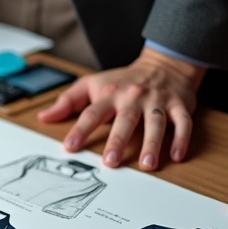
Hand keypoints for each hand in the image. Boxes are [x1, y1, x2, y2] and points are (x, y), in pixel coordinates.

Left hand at [38, 46, 205, 170]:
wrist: (164, 63)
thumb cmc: (124, 80)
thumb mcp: (92, 84)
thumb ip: (68, 101)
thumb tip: (44, 117)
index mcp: (110, 94)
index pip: (91, 113)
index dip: (80, 130)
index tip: (70, 147)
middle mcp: (133, 97)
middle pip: (125, 120)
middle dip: (117, 141)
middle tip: (110, 163)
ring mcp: (158, 101)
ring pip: (156, 123)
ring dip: (152, 144)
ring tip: (147, 165)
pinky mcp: (179, 105)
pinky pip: (183, 122)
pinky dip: (181, 138)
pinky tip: (177, 155)